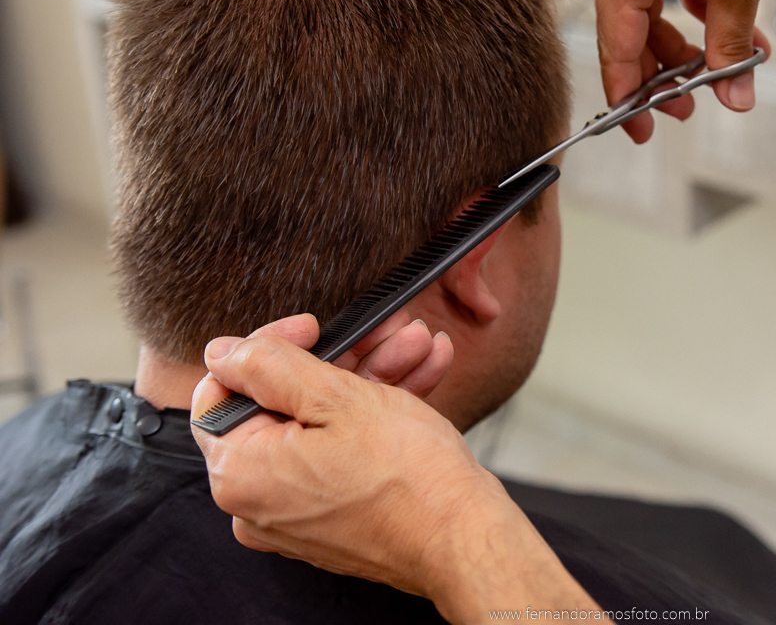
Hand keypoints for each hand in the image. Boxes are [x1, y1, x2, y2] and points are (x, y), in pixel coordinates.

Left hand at [190, 332, 597, 622]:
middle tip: (385, 332)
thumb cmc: (407, 476)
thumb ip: (267, 367)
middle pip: (284, 404)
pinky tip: (422, 374)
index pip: (223, 389)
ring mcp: (297, 514)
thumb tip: (221, 352)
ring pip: (324, 424)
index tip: (314, 327)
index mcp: (241, 472)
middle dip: (344, 358)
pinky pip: (343, 453)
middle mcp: (258, 501)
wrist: (463, 538)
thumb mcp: (336, 397)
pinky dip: (378, 416)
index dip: (268, 345)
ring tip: (418, 345)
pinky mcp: (334, 518)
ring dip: (373, 378)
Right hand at [594, 0, 775, 141]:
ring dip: (684, 44)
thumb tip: (733, 97)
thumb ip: (730, 46)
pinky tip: (727, 32)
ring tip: (719, 72)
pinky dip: (696, 12)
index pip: (616, 43)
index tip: (640, 128)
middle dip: (662, 73)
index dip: (629, 93)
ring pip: (651, 9)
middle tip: (686, 109)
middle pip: (630, 29)